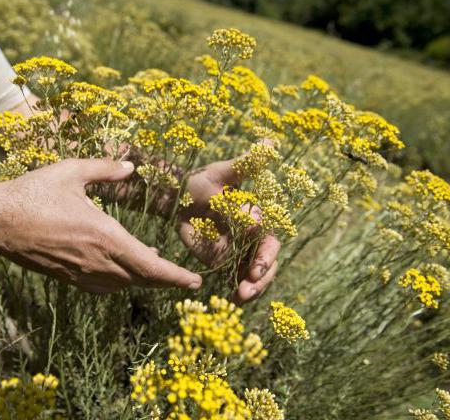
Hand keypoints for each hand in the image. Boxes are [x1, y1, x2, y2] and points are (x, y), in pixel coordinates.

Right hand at [0, 159, 201, 293]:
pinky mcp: (67, 278)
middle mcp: (97, 261)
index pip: (151, 265)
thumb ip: (105, 168)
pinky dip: (120, 283)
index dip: (176, 276)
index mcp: (105, 236)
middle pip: (142, 280)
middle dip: (167, 281)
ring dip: (143, 279)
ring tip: (155, 267)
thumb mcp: (71, 172)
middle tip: (185, 280)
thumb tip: (131, 166)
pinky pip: (102, 287)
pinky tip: (121, 272)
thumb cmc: (33, 193)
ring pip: (123, 285)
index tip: (195, 282)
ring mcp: (81, 273)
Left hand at [177, 159, 280, 303]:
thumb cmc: (203, 180)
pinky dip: (238, 292)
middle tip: (249, 287)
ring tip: (241, 298)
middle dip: (262, 277)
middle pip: (267, 263)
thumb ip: (245, 164)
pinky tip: (233, 303)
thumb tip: (268, 146)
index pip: (269, 239)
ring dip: (253, 289)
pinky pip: (236, 280)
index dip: (265, 254)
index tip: (255, 266)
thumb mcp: (223, 172)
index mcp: (259, 217)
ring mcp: (240, 251)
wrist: (180, 197)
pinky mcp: (224, 261)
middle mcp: (253, 237)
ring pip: (255, 275)